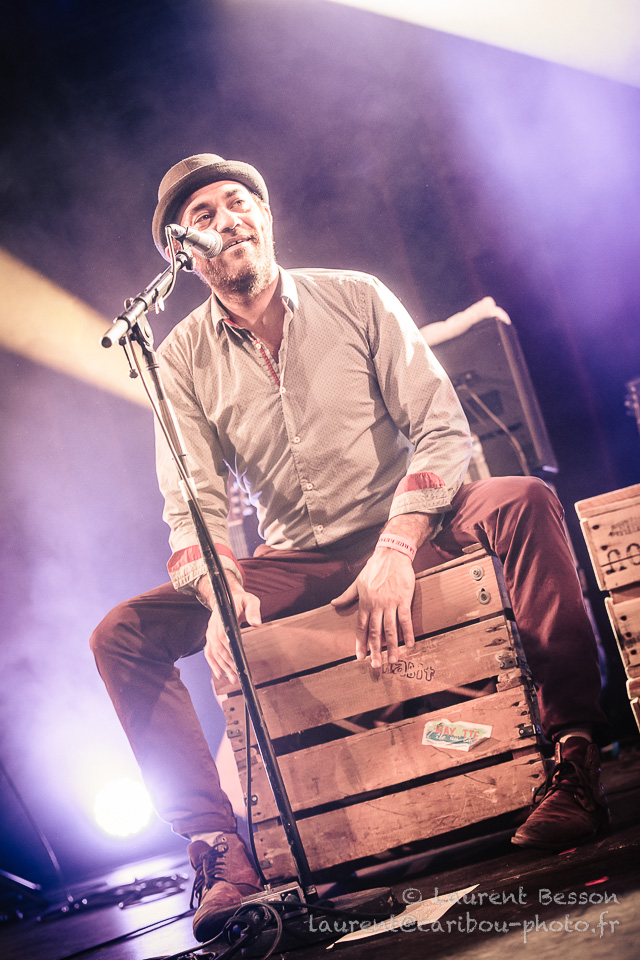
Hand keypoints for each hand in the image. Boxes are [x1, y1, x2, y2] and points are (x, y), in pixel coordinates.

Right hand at [197, 575, 261, 681]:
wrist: (225, 597)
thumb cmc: (241, 600)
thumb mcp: (250, 600)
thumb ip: (253, 610)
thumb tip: (256, 623)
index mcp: (222, 617)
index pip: (222, 636)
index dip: (228, 650)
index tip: (236, 662)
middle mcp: (213, 626)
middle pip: (218, 648)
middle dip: (227, 663)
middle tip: (237, 676)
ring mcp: (210, 632)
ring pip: (213, 652)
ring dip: (222, 667)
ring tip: (232, 679)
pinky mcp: (210, 636)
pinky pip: (208, 652)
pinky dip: (212, 663)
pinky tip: (218, 674)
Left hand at [332, 547, 415, 668]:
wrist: (391, 554)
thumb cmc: (374, 567)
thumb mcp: (357, 582)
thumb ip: (347, 596)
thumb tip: (333, 604)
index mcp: (365, 603)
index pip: (361, 627)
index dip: (360, 643)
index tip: (360, 657)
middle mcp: (376, 606)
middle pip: (375, 632)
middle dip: (375, 650)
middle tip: (376, 666)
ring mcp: (390, 603)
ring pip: (390, 629)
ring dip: (392, 646)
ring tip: (393, 661)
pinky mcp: (403, 599)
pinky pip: (405, 619)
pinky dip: (407, 632)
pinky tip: (409, 644)